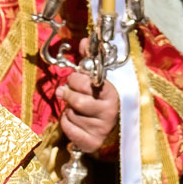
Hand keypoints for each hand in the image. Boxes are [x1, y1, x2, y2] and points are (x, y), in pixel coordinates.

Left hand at [59, 39, 121, 156]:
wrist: (116, 129)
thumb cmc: (103, 99)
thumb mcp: (99, 78)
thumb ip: (90, 60)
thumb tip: (84, 41)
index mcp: (113, 92)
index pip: (85, 82)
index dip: (76, 79)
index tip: (76, 80)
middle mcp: (110, 111)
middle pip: (76, 100)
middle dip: (67, 94)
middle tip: (66, 93)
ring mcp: (102, 128)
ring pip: (70, 114)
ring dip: (68, 110)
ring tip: (76, 109)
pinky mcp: (92, 142)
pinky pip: (68, 129)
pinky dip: (66, 124)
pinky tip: (74, 120)